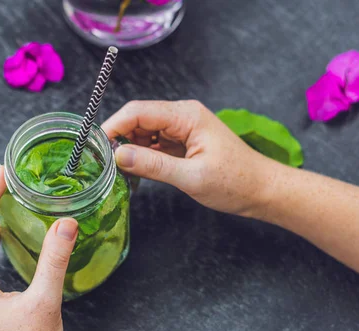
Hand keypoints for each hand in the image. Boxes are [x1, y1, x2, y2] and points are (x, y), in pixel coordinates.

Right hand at [102, 100, 278, 217]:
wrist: (262, 191)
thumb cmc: (235, 182)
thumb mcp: (191, 176)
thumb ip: (152, 165)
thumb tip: (118, 156)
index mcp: (186, 115)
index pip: (138, 111)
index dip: (113, 126)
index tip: (96, 147)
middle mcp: (182, 116)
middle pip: (137, 119)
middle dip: (119, 139)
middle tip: (104, 163)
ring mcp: (181, 129)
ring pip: (143, 132)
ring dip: (129, 149)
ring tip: (120, 171)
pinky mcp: (182, 142)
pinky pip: (153, 144)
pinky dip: (141, 156)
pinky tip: (136, 172)